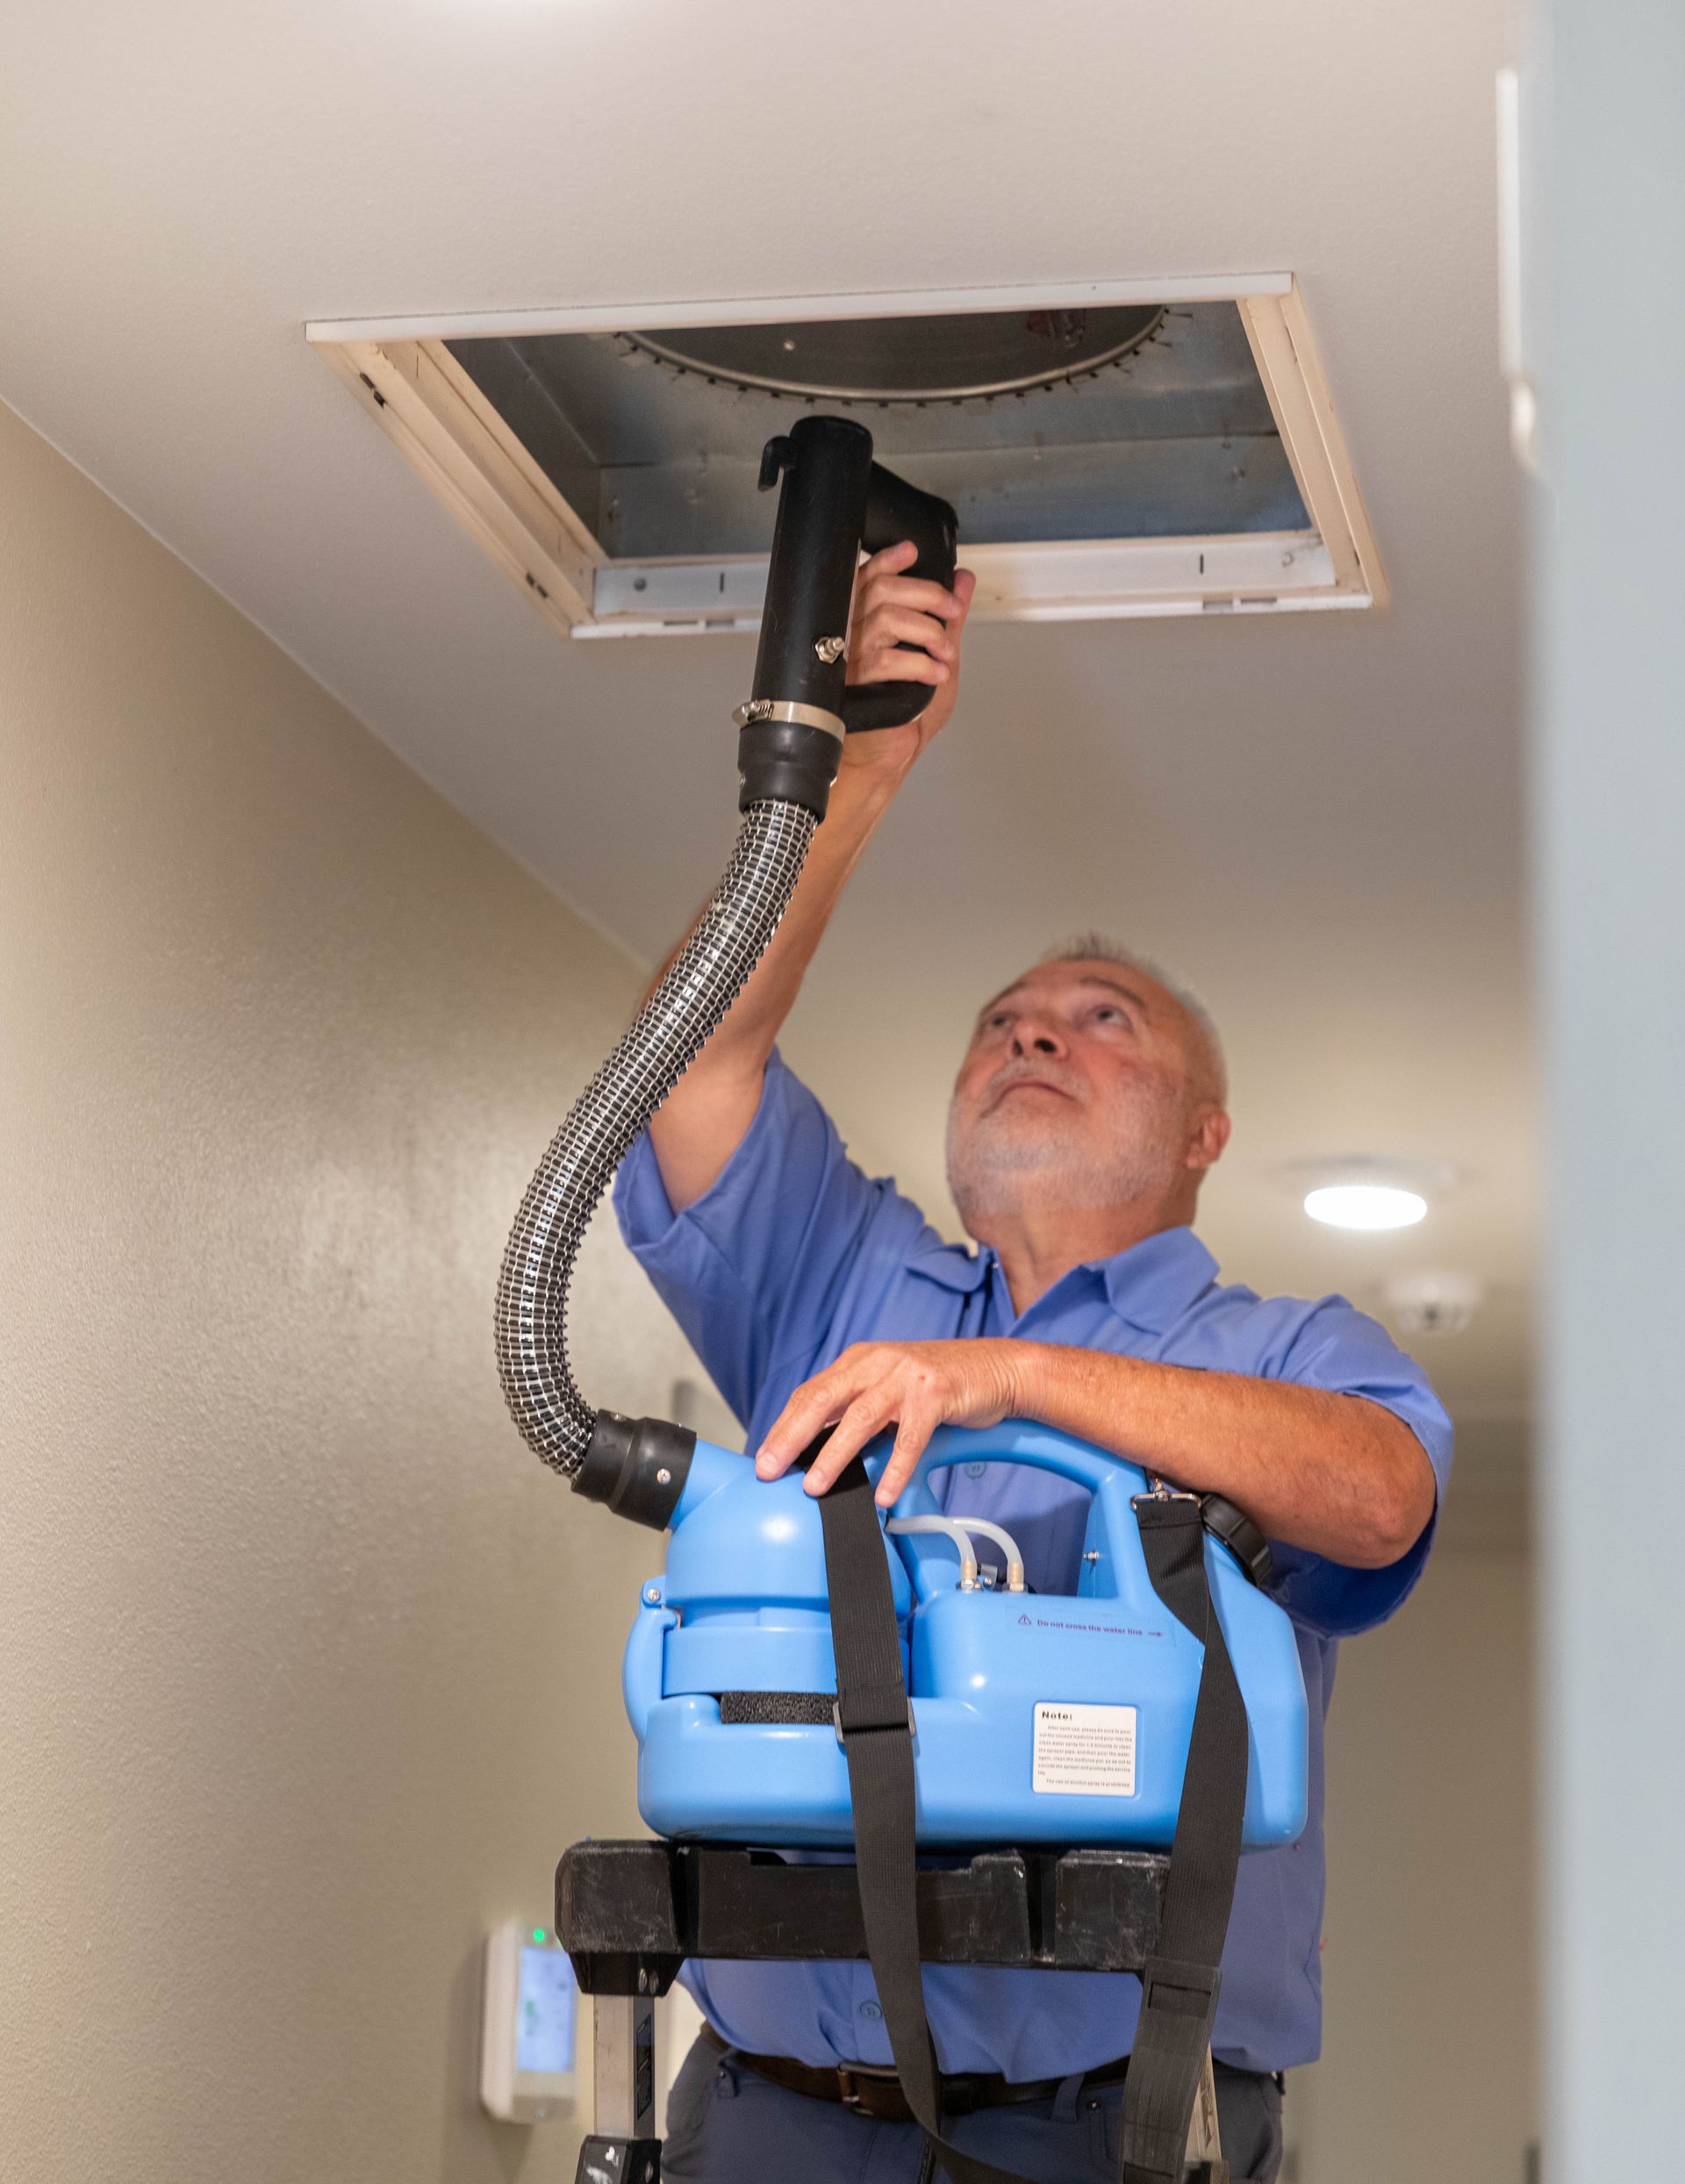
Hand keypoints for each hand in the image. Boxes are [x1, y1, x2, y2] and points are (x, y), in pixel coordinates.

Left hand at [755, 1339, 1025, 1505]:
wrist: (995, 1368)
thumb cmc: (937, 1386)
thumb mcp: (888, 1388)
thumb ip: (856, 1409)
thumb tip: (816, 1450)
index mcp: (859, 1361)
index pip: (810, 1393)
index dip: (783, 1426)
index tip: (763, 1458)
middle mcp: (877, 1363)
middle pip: (822, 1399)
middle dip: (791, 1437)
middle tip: (769, 1469)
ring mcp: (906, 1377)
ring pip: (860, 1419)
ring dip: (834, 1456)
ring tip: (816, 1487)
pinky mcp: (935, 1393)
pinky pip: (910, 1437)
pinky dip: (895, 1468)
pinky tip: (884, 1494)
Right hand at [839, 542, 975, 780]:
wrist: (886, 754)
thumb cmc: (902, 712)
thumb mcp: (938, 654)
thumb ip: (948, 617)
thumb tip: (963, 581)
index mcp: (866, 621)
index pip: (870, 575)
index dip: (891, 559)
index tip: (914, 553)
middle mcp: (853, 634)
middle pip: (883, 589)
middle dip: (927, 594)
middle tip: (951, 611)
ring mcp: (850, 657)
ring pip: (887, 618)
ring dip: (928, 632)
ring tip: (944, 653)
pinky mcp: (855, 683)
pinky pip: (887, 659)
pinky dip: (921, 664)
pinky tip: (934, 675)